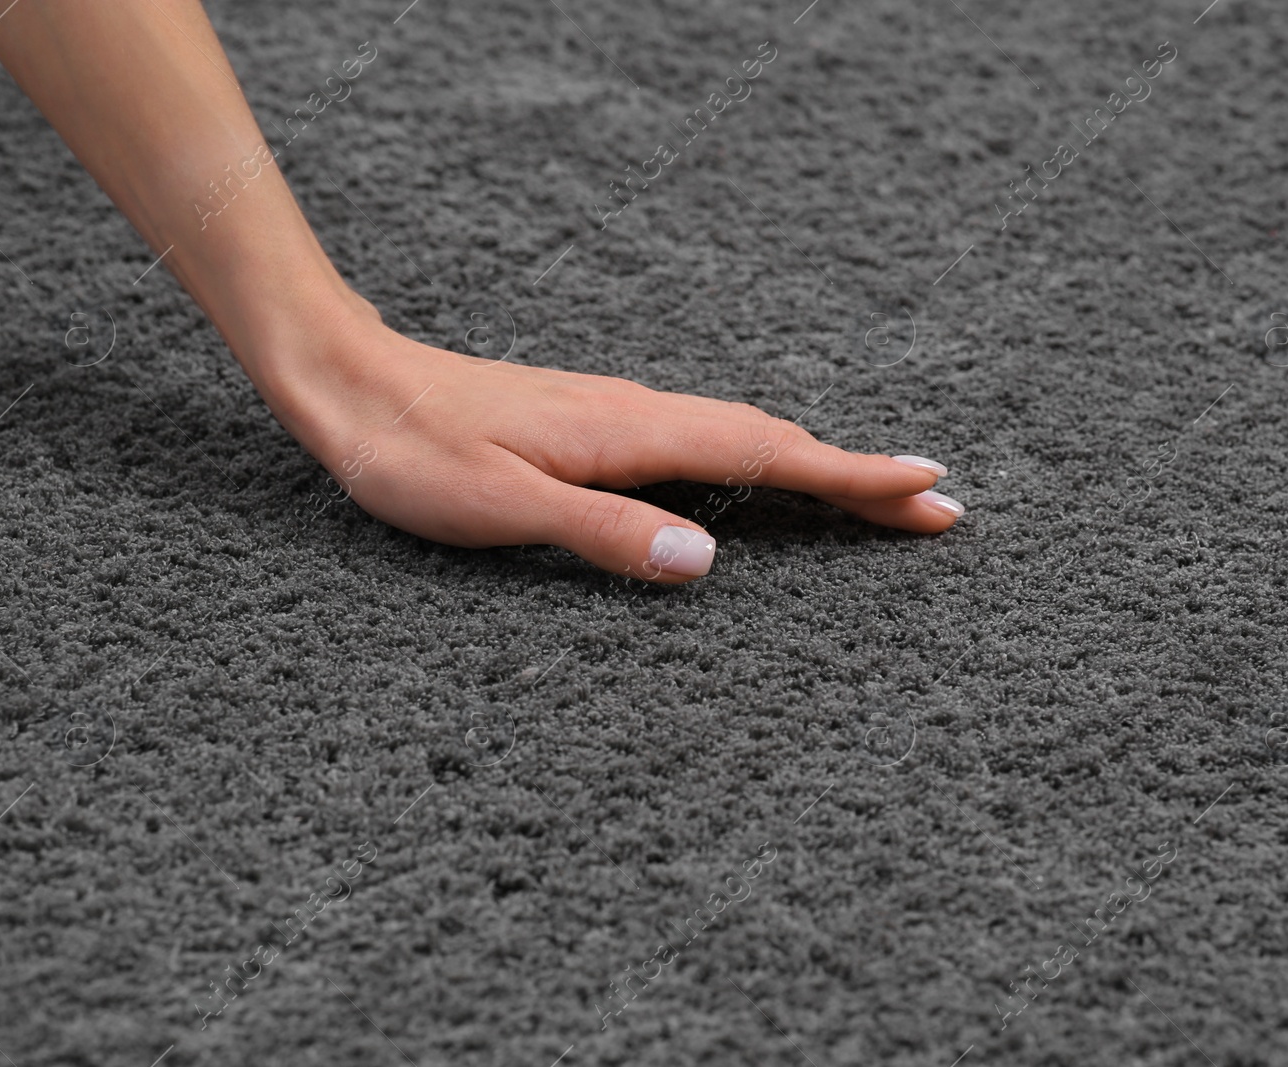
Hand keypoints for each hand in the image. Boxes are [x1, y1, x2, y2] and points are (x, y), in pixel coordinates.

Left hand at [264, 316, 964, 582]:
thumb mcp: (501, 506)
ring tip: (873, 496)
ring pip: (744, 435)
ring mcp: (621, 414)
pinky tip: (758, 476)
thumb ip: (604, 533)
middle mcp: (640, 414)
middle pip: (776, 441)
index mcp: (632, 434)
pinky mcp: (598, 424)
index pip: (768, 454)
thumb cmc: (414, 451)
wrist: (352, 383)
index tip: (928, 490)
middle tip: (935, 507)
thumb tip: (708, 563)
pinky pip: (706, 439)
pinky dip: (760, 456)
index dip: (852, 477)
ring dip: (816, 464)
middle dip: (859, 476)